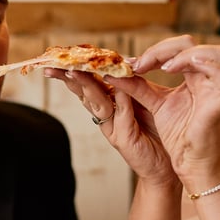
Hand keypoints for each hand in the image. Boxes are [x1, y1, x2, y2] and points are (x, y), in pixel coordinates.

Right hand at [43, 68, 177, 186]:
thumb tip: (123, 61)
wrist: (165, 164)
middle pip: (85, 90)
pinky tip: (116, 86)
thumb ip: (132, 85)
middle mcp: (106, 114)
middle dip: (70, 76)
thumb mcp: (144, 101)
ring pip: (97, 102)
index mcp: (109, 102)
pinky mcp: (124, 139)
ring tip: (75, 72)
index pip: (90, 81)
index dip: (77, 67)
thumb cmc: (156, 132)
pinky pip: (121, 114)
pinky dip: (118, 101)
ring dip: (86, 86)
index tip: (62, 54)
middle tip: (55, 63)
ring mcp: (112, 127)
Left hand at [115, 35, 219, 180]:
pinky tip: (178, 72)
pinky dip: (208, 68)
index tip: (133, 64)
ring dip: (184, 55)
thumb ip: (138, 86)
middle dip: (163, 49)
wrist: (190, 164)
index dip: (155, 51)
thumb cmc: (179, 137)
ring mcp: (218, 89)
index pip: (179, 48)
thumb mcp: (154, 105)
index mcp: (195, 76)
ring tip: (161, 68)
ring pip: (215, 53)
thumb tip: (116, 71)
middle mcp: (209, 78)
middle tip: (141, 64)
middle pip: (193, 44)